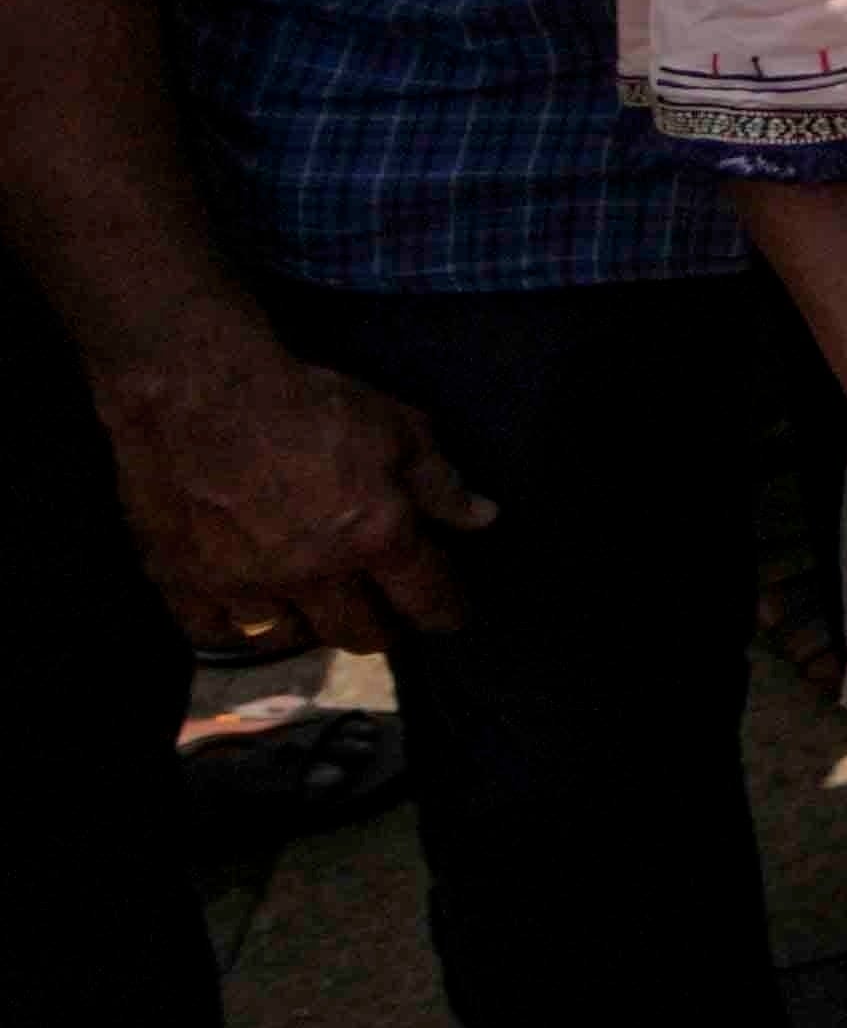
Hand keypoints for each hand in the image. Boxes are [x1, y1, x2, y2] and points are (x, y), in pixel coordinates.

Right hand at [95, 323, 483, 655]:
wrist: (197, 390)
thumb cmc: (308, 400)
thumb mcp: (397, 427)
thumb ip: (440, 481)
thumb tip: (483, 519)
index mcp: (374, 537)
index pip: (427, 599)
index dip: (446, 613)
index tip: (450, 617)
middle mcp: (313, 574)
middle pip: (359, 634)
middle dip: (382, 629)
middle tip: (384, 616)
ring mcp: (245, 583)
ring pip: (288, 638)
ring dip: (309, 629)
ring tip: (317, 613)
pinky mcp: (182, 581)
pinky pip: (214, 631)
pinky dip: (236, 628)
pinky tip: (247, 613)